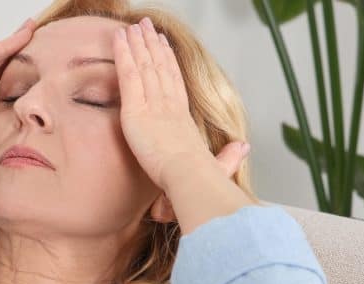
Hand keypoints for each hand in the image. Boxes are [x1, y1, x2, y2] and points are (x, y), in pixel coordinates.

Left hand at [113, 18, 246, 189]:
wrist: (190, 176)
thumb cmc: (202, 176)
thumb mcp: (218, 165)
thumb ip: (229, 156)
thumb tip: (245, 148)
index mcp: (183, 118)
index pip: (175, 82)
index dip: (169, 61)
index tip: (165, 45)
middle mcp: (168, 105)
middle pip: (159, 67)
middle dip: (152, 44)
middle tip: (146, 26)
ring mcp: (153, 104)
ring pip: (144, 65)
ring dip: (137, 43)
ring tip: (133, 26)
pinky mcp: (135, 110)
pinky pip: (128, 75)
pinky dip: (122, 54)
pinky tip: (118, 38)